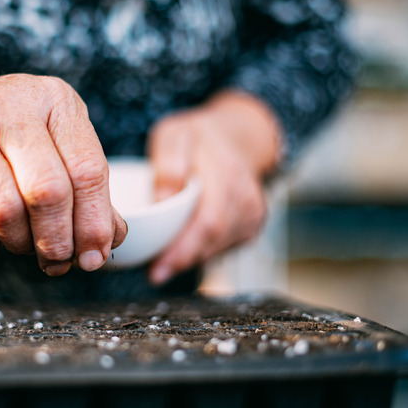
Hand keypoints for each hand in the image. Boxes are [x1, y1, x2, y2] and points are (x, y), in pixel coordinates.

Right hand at [0, 70, 126, 274]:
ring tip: (22, 245)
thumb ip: (88, 194)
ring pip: (5, 210)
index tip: (94, 257)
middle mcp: (11, 104)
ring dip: (19, 244)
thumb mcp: (57, 151)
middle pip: (48, 192)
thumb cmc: (10, 145)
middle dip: (57, 241)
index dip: (95, 223)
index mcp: (55, 100)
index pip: (88, 170)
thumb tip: (106, 243)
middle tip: (57, 262)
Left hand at [146, 91, 280, 284]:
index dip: (183, 251)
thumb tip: (161, 202)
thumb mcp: (174, 135)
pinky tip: (184, 248)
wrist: (235, 136)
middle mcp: (246, 197)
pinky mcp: (252, 224)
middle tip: (154, 272)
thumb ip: (168, 165)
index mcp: (227, 174)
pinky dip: (202, 251)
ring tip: (163, 261)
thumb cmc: (198, 137)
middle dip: (181, 261)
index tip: (157, 269)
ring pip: (218, 248)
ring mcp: (253, 213)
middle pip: (213, 241)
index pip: (208, 223)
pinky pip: (224, 246)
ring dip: (190, 258)